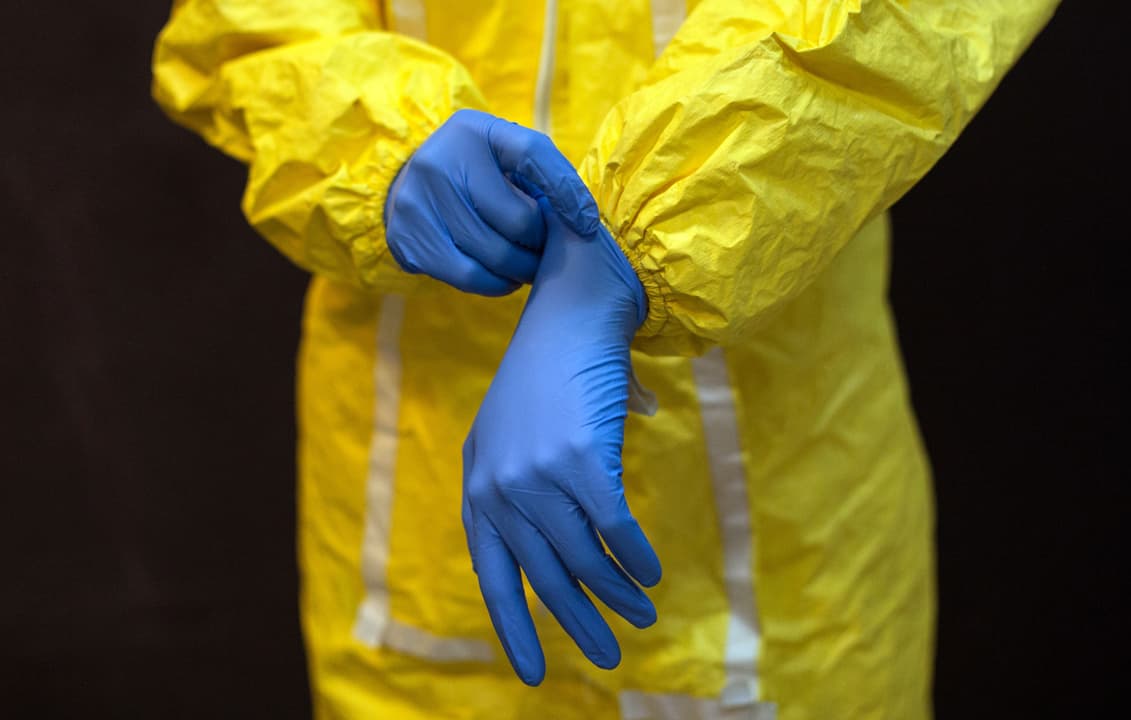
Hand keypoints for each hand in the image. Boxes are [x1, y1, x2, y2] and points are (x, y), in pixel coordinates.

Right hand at [384, 108, 597, 294]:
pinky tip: (503, 277)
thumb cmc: (479, 172)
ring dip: (522, 269)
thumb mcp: (507, 155)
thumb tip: (583, 222)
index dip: (566, 191)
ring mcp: (417, 200)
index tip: (586, 225)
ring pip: (494, 254)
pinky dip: (495, 284)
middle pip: (517, 220)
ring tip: (529, 267)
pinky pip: (468, 276)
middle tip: (547, 251)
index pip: (532, 154)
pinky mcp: (406, 237)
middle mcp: (440, 160)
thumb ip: (543, 174)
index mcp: (473, 130)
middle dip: (542, 243)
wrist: (410, 184)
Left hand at [462, 200, 660, 684]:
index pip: (493, 577)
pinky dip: (637, 559)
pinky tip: (652, 575)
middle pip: (546, 579)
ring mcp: (538, 475)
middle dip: (582, 625)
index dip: (516, 630)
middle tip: (612, 657)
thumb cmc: (550, 375)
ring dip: (619, 595)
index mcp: (478, 487)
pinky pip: (616, 532)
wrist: (572, 313)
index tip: (538, 675)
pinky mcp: (582, 461)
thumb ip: (530, 490)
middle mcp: (499, 488)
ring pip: (585, 560)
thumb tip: (580, 539)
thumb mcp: (516, 435)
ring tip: (644, 614)